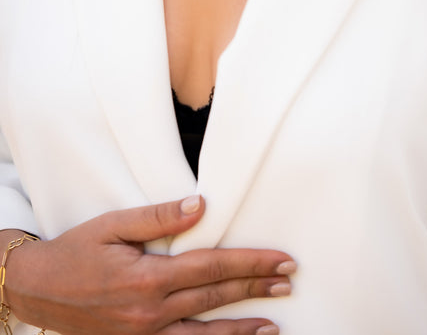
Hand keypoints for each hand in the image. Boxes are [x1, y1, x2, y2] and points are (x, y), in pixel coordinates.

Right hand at [4, 196, 294, 334]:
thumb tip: (201, 205)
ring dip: (242, 327)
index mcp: (148, 277)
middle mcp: (151, 311)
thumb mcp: (112, 225)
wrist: (37, 288)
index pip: (212, 266)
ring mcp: (145, 334)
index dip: (250, 262)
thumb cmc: (75, 251)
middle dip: (256, 288)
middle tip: (288, 280)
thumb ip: (158, 216)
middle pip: (215, 296)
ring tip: (274, 322)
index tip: (280, 259)